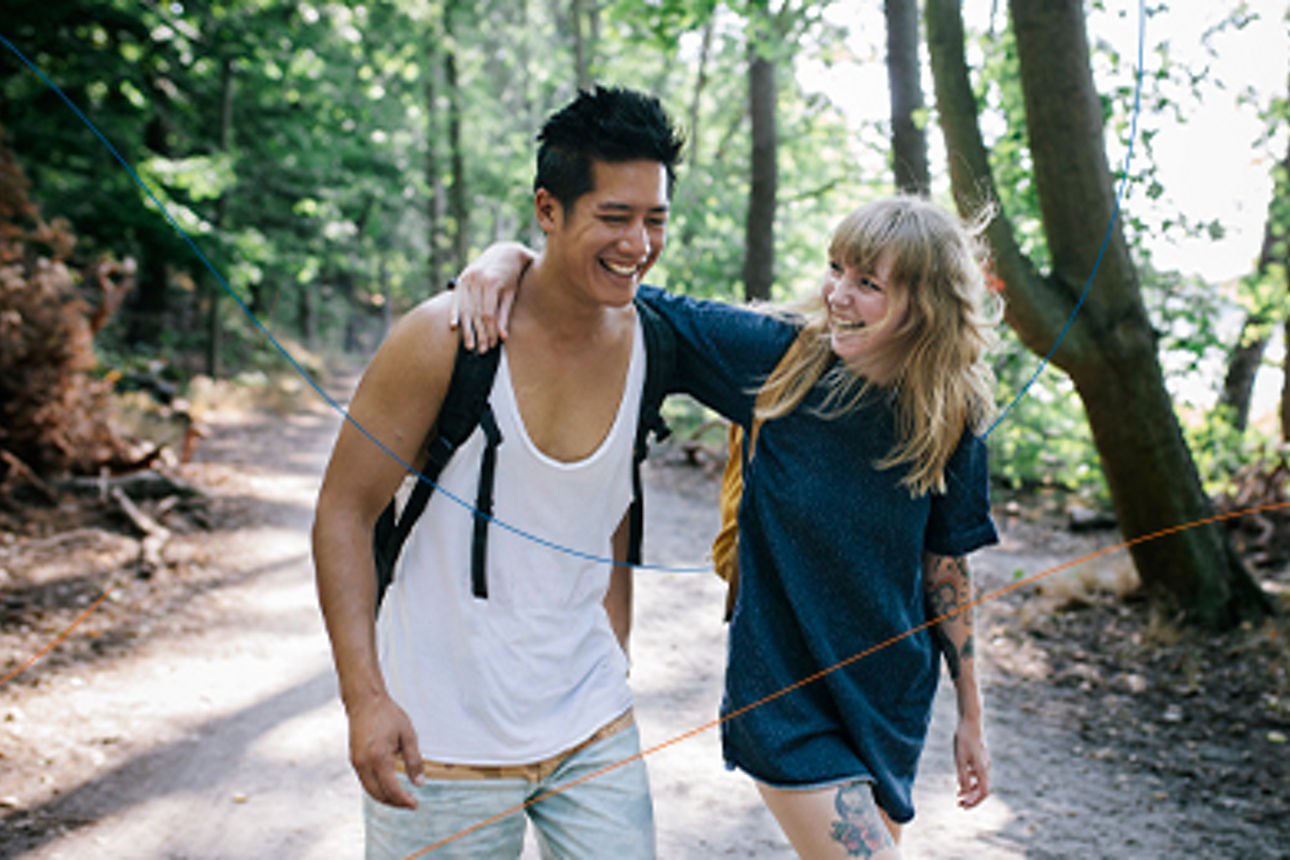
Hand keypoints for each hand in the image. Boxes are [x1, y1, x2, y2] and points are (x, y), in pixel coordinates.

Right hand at [348, 693, 423, 808]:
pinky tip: (389, 786)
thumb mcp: (408, 735)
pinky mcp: (353, 760)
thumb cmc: (388, 715)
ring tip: (401, 798)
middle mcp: (364, 763)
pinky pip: (365, 781)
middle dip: (395, 802)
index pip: (391, 788)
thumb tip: (419, 783)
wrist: (364, 701)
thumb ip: (414, 760)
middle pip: (378, 794)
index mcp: (379, 757)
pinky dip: (377, 788)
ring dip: (385, 797)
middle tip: (410, 803)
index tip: (415, 804)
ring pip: (370, 790)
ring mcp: (356, 762)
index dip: (404, 800)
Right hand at [449, 241, 535, 351]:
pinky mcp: (462, 278)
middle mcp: (477, 279)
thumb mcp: (511, 294)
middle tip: (480, 350)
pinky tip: (453, 326)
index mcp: (491, 282)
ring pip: (465, 308)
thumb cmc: (512, 276)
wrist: (505, 252)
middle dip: (478, 334)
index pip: (488, 313)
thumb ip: (505, 315)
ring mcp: (467, 278)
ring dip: (467, 328)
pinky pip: (456, 299)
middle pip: (475, 313)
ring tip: (468, 345)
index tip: (492, 345)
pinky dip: (454, 313)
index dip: (489, 331)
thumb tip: (503, 337)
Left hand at [953, 715, 989, 808]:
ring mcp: (983, 762)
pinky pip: (977, 773)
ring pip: (979, 781)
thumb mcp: (960, 758)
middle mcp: (986, 767)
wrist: (970, 720)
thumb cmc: (964, 738)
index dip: (974, 802)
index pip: (983, 792)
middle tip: (959, 804)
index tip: (963, 806)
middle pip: (982, 789)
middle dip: (971, 798)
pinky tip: (960, 781)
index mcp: (983, 769)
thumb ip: (963, 776)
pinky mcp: (979, 756)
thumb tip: (965, 792)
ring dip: (970, 790)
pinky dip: (970, 780)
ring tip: (958, 795)